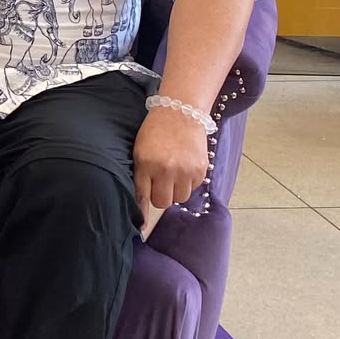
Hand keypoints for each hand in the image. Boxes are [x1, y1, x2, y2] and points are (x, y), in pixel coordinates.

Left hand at [132, 104, 210, 220]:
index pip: (142, 196)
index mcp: (146, 164)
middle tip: (161, 184)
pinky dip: (188, 182)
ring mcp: (184, 170)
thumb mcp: (139, 150)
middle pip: (163, 202)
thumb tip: (141, 201)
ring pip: (179, 198)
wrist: (180, 112)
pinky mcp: (200, 169)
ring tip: (173, 173)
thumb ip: (140, 174)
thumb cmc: (155, 131)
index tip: (140, 227)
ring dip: (176, 190)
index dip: (142, 212)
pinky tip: (184, 166)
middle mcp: (166, 170)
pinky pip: (193, 188)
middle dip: (161, 197)